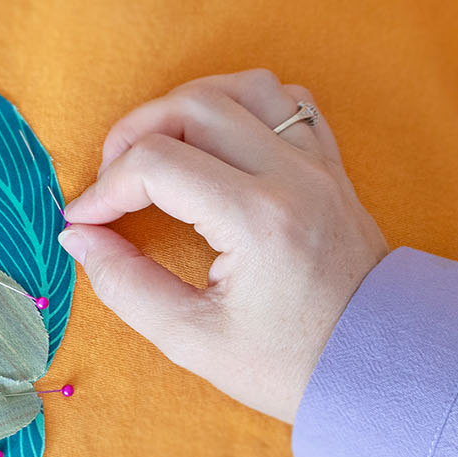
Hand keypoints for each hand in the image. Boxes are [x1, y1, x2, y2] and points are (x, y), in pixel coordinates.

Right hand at [56, 68, 389, 422]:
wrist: (379, 369)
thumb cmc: (290, 365)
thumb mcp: (191, 340)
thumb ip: (123, 283)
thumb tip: (78, 236)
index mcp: (257, 220)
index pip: (155, 163)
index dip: (103, 190)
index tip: (84, 223)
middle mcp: (292, 176)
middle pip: (192, 105)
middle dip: (133, 135)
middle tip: (111, 183)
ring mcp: (317, 165)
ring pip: (241, 87)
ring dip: (185, 107)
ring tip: (157, 151)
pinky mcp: (330, 167)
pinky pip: (286, 101)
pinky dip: (240, 105)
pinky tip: (215, 143)